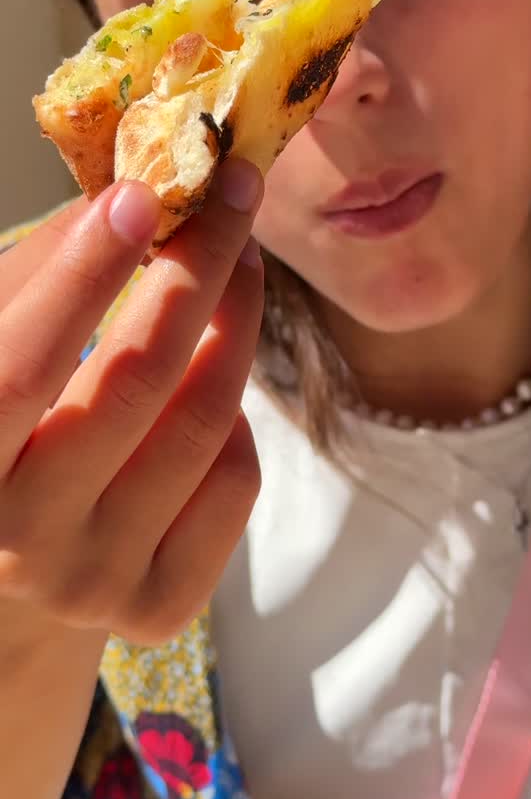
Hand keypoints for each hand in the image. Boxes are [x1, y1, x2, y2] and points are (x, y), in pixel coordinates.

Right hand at [0, 161, 263, 645]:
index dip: (82, 273)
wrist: (6, 571)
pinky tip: (210, 383)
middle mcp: (17, 540)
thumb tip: (123, 198)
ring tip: (240, 265)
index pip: (19, 364)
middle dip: (199, 269)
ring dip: (237, 322)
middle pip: (136, 383)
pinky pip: (235, 480)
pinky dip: (235, 414)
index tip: (140, 192)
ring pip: (204, 425)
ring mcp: (94, 583)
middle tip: (235, 196)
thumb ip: (33, 283)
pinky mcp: (160, 606)